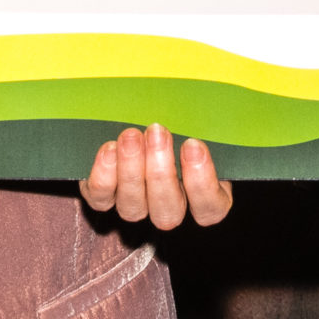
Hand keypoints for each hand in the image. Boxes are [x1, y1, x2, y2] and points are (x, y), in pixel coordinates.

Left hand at [80, 125, 232, 228]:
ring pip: (133, 208)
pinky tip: (109, 149)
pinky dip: (104, 177)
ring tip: (131, 136)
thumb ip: (206, 122)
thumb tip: (216, 106)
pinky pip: (101, 198)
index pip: (210, 207)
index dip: (202, 183)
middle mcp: (168, 206)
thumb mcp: (199, 118)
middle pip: (168, 212)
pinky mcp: (105, 197)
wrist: (137, 115)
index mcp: (202, 193)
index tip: (193, 145)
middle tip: (157, 132)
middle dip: (161, 172)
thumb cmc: (177, 115)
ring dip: (131, 172)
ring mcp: (135, 205)